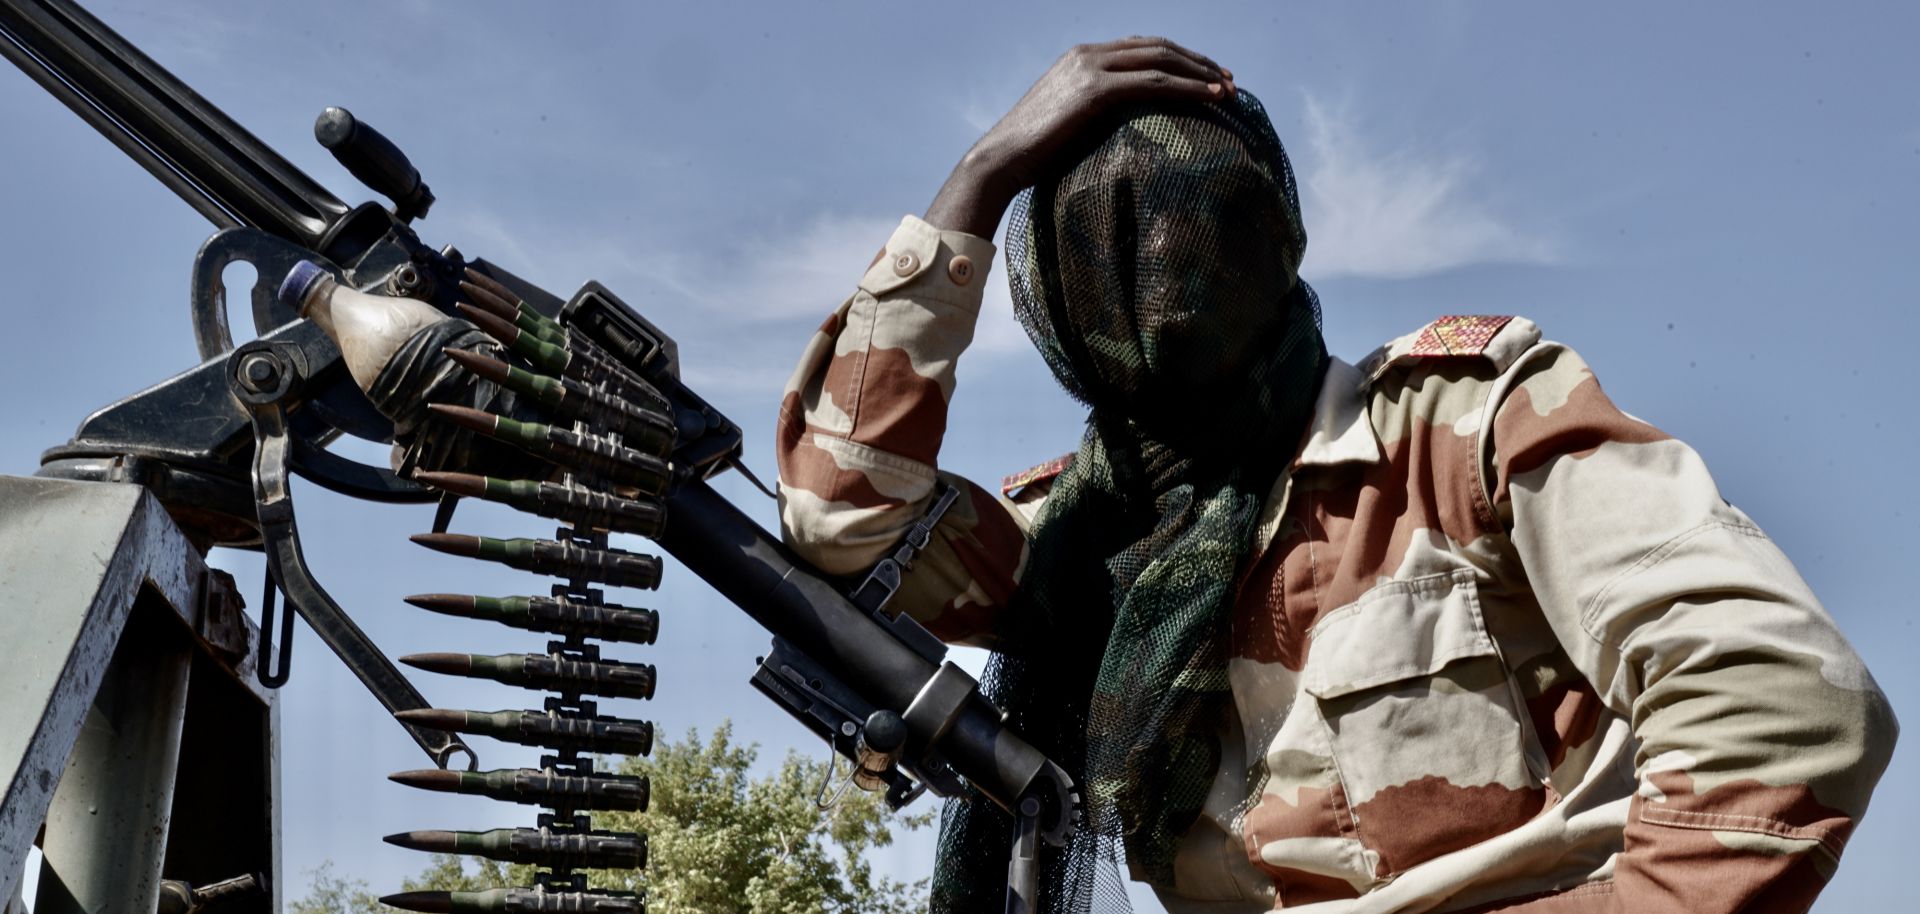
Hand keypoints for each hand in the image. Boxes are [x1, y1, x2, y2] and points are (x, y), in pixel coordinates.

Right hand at [925, 37, 1232, 238]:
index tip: (1207, 76)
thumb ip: (1092, 116)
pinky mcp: (1094, 90)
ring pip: (1161, 59)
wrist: (1000, 160)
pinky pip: (1154, 82)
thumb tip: (1118, 135)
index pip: (1140, 48)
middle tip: (1229, 80)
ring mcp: (1090, 68)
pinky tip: (1211, 99)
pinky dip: (1188, 88)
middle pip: (1157, 47)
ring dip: (1200, 73)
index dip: (1178, 59)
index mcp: (1081, 59)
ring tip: (1229, 90)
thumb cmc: (1031, 157)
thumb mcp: (1066, 126)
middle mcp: (1087, 55)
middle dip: (1198, 62)